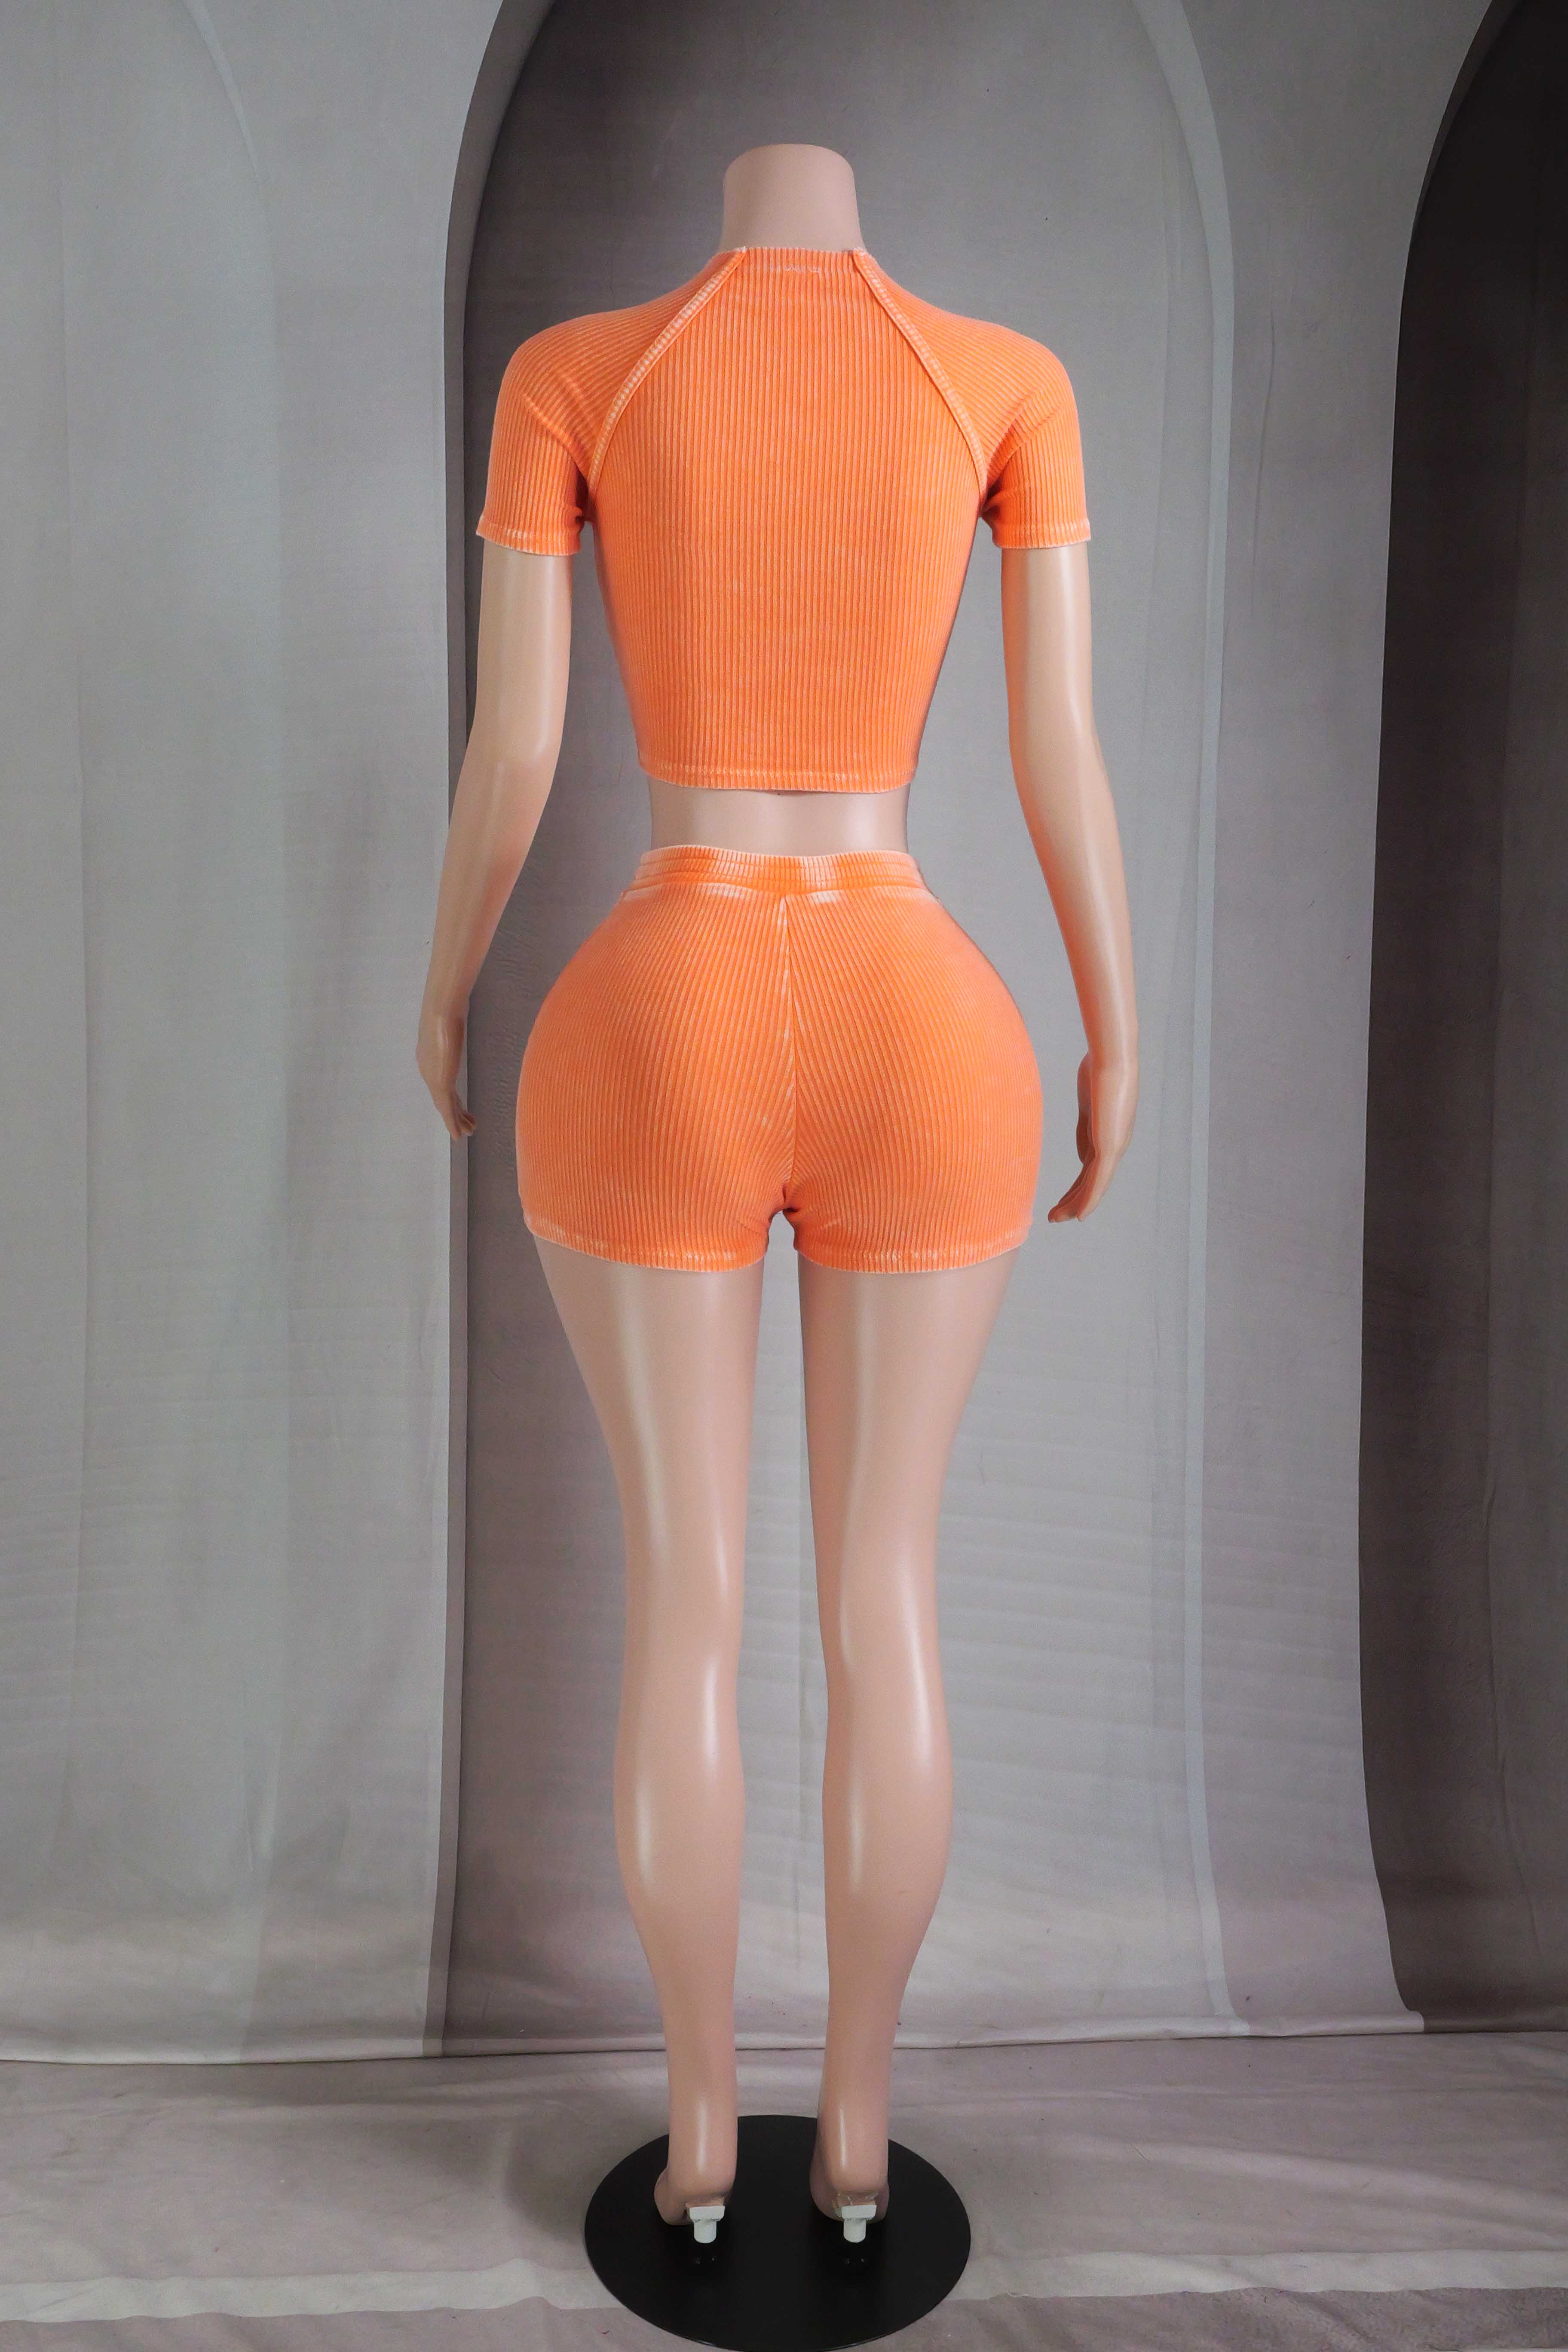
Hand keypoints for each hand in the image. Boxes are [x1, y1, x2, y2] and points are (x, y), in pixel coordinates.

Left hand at [417, 1002, 475, 1140]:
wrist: (441, 1011)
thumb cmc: (448, 1011)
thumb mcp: (449, 1022)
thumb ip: (451, 1028)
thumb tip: (455, 1020)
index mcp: (428, 1058)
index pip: (440, 1083)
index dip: (451, 1097)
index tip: (460, 1108)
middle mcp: (427, 1070)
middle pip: (443, 1098)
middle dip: (455, 1113)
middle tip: (467, 1125)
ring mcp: (432, 1077)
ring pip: (445, 1106)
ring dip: (456, 1120)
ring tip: (468, 1131)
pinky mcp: (440, 1082)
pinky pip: (447, 1109)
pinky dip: (452, 1123)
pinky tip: (458, 1135)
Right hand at [1047, 1051, 1136, 1221]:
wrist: (1112, 1060)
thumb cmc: (1099, 1071)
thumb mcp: (1088, 1107)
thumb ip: (1085, 1131)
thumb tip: (1083, 1158)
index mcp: (1108, 1136)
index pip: (1090, 1170)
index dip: (1075, 1189)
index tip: (1060, 1201)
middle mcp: (1115, 1146)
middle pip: (1092, 1182)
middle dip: (1073, 1201)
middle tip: (1054, 1217)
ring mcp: (1114, 1147)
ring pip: (1094, 1186)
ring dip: (1076, 1205)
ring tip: (1057, 1219)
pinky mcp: (1110, 1147)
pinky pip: (1098, 1180)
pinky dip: (1089, 1200)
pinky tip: (1080, 1216)